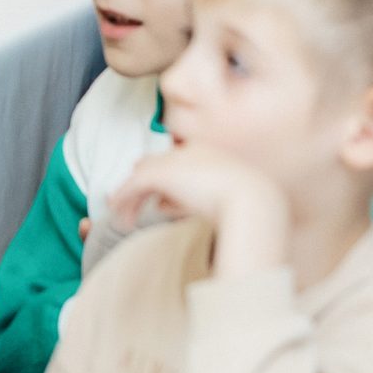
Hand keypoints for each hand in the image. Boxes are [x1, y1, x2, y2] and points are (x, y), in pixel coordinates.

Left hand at [109, 141, 288, 279]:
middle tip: (132, 205)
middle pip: (156, 165)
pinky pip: (134, 185)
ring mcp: (175, 160)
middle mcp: (191, 153)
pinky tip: (118, 214)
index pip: (178, 164)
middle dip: (143, 185)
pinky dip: (123, 198)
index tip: (161, 205)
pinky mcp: (161, 172)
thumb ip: (197, 203)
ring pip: (142, 175)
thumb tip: (171, 210)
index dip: (167, 185)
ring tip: (124, 220)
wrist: (254, 202)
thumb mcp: (223, 203)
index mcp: (210, 156)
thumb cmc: (251, 209)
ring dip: (130, 198)